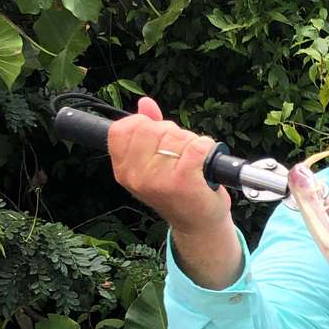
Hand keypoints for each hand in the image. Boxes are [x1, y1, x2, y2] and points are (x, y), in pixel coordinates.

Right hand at [108, 96, 231, 235]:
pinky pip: (196, 146)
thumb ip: (147, 132)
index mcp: (124, 170)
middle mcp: (137, 176)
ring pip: (176, 136)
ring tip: (193, 161)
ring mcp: (159, 180)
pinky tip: (206, 159)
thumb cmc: (178, 193)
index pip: (122, 129)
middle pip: (151, 128)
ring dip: (191, 142)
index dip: (143, 124)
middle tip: (180, 150)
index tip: (158, 135)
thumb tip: (145, 103)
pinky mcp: (184, 182)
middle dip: (171, 132)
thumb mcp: (154, 164)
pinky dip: (207, 147)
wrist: (198, 225)